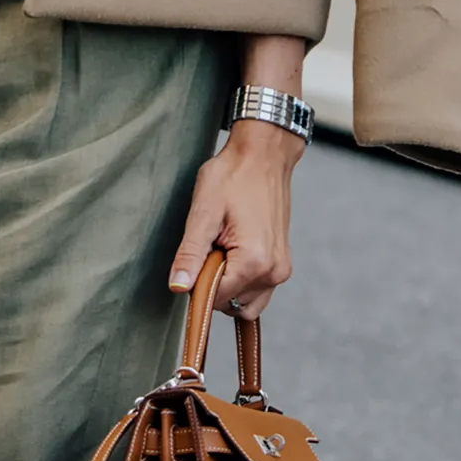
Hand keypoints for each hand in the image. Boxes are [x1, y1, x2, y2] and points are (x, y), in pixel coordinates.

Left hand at [167, 120, 302, 319]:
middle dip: (213, 283)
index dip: (196, 282)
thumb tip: (179, 287)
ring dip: (227, 285)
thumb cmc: (233, 176)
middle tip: (211, 245)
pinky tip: (232, 253)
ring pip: (244, 303)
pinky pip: (257, 291)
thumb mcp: (204, 212)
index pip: (214, 298)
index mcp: (255, 262)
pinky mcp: (282, 264)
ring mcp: (281, 270)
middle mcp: (274, 272)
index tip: (195, 255)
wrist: (264, 156)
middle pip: (229, 304)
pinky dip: (240, 281)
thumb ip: (190, 254)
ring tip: (222, 248)